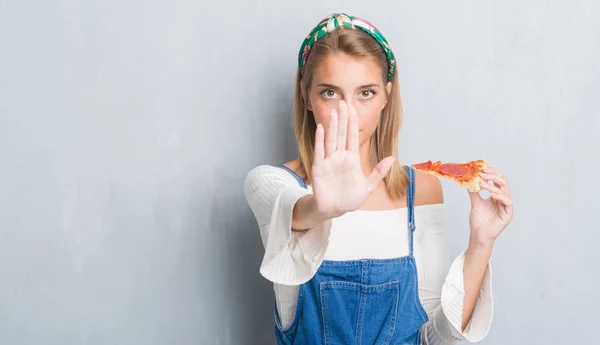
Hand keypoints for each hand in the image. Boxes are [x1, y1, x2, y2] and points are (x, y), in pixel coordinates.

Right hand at [311, 100, 393, 217]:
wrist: (334, 210)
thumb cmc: (350, 199)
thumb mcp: (368, 186)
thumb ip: (378, 172)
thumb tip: (392, 158)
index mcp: (352, 159)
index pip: (353, 137)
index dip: (353, 123)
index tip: (353, 108)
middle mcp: (340, 157)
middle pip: (341, 134)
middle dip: (343, 118)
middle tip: (343, 102)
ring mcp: (329, 161)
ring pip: (331, 139)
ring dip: (332, 125)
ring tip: (334, 111)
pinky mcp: (319, 168)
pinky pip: (320, 151)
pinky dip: (320, 140)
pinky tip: (321, 128)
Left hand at [468, 167, 513, 246]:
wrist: (479, 234)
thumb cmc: (479, 220)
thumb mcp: (475, 202)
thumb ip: (474, 191)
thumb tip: (468, 179)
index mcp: (497, 195)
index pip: (498, 180)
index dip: (492, 172)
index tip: (482, 167)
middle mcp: (503, 199)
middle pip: (503, 182)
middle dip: (493, 175)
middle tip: (482, 173)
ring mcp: (506, 207)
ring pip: (504, 191)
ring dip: (492, 185)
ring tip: (481, 184)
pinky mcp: (508, 215)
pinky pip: (508, 202)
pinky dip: (500, 197)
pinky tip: (492, 194)